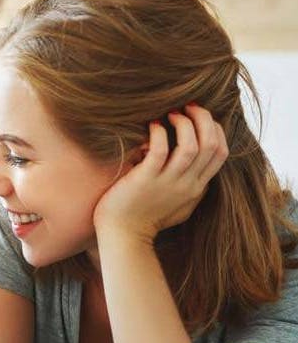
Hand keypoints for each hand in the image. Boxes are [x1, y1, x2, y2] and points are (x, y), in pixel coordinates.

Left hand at [93, 104, 228, 242]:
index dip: (215, 130)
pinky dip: (160, 133)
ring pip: (192, 146)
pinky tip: (152, 126)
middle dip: (204, 119)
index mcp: (196, 188)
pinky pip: (161, 150)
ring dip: (184, 124)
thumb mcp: (179, 207)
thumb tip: (194, 172)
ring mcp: (167, 182)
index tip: (202, 118)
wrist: (123, 236)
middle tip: (189, 106)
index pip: (220, 153)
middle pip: (211, 145)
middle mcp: (187, 184)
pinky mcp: (145, 180)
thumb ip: (190, 190)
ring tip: (171, 113)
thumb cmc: (145, 220)